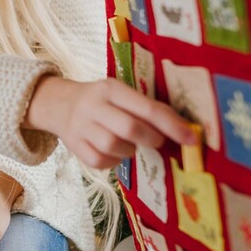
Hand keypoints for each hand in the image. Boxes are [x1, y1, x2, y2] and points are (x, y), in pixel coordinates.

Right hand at [26, 76, 196, 168]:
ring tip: (129, 143)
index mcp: (111, 89)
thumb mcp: (120, 93)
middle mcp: (93, 105)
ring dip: (130, 150)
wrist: (59, 104)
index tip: (191, 138)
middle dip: (151, 138)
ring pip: (114, 146)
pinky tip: (113, 152)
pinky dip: (113, 161)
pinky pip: (100, 161)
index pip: (146, 107)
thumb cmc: (101, 101)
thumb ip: (145, 108)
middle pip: (130, 128)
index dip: (172, 125)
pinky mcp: (74, 146)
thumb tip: (182, 129)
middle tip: (157, 141)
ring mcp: (81, 126)